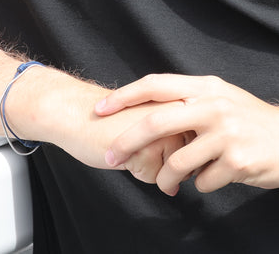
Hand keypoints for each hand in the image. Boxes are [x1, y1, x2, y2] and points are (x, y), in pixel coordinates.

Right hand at [5, 70, 187, 182]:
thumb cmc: (115, 119)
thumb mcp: (156, 119)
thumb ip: (181, 133)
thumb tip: (201, 166)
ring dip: (150, 167)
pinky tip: (122, 153)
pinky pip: (155, 178)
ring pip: (173, 171)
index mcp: (180, 100)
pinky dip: (138, 172)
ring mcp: (167, 127)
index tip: (150, 133)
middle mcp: (178, 111)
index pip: (196, 146)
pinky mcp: (150, 145)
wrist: (78, 112)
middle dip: (162, 160)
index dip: (170, 149)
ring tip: (130, 145)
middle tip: (139, 140)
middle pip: (187, 160)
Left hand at [95, 74, 278, 195]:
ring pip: (176, 163)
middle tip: (110, 158)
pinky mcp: (237, 162)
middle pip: (155, 122)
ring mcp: (227, 134)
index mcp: (207, 88)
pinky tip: (213, 179)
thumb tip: (148, 114)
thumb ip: (190, 103)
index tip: (100, 109)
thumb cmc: (254, 122)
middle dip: (126, 142)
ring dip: (166, 179)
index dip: (124, 96)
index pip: (156, 85)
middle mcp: (214, 106)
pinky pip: (202, 183)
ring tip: (168, 184)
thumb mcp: (223, 99)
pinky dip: (201, 186)